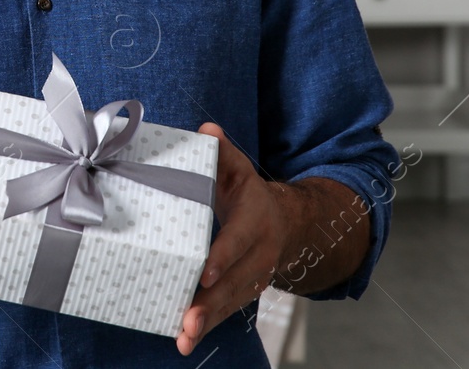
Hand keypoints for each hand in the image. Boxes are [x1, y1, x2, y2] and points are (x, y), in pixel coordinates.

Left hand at [177, 123, 289, 355]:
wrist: (284, 222)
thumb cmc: (248, 191)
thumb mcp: (238, 167)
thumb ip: (222, 150)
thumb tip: (207, 130)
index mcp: (256, 219)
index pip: (238, 239)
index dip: (223, 256)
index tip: (205, 272)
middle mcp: (259, 253)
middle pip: (235, 281)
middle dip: (210, 303)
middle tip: (187, 321)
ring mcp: (254, 276)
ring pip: (231, 302)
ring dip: (207, 321)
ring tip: (183, 337)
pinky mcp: (244, 291)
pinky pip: (226, 310)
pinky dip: (208, 326)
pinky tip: (185, 339)